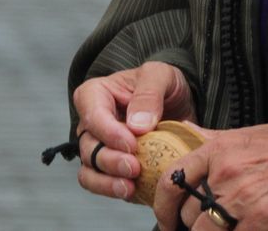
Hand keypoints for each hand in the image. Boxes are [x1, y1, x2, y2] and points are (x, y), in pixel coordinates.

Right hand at [73, 61, 195, 201]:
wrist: (178, 103)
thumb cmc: (162, 84)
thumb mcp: (161, 75)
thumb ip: (149, 94)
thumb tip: (137, 125)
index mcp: (95, 95)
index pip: (92, 115)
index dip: (108, 132)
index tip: (131, 143)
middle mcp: (92, 125)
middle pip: (89, 147)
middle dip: (110, 161)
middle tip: (134, 167)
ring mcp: (100, 148)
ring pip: (90, 171)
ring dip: (107, 182)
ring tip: (129, 187)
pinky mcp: (111, 169)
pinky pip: (102, 185)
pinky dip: (114, 191)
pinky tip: (133, 192)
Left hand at [155, 120, 267, 230]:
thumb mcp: (249, 134)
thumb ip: (213, 139)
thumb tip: (186, 132)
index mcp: (219, 149)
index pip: (172, 181)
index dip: (163, 207)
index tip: (167, 220)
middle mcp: (225, 173)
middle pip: (189, 215)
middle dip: (194, 228)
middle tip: (206, 230)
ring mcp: (241, 200)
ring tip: (230, 228)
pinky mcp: (260, 222)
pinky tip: (249, 230)